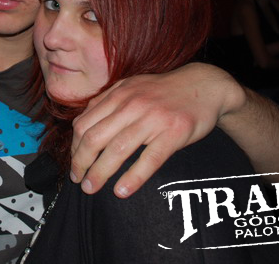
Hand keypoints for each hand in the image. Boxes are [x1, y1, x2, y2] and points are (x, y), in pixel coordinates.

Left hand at [69, 63, 242, 197]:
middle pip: (95, 138)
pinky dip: (133, 177)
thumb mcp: (131, 87)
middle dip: (80, 162)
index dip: (74, 147)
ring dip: (99, 173)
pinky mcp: (173, 133)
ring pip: (117, 150)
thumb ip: (107, 102)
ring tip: (90, 188)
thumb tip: (81, 123)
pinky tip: (121, 191)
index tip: (74, 163)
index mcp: (117, 95)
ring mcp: (152, 119)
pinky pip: (149, 159)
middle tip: (77, 180)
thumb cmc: (163, 91)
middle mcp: (131, 105)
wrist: (204, 86)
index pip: (84, 123)